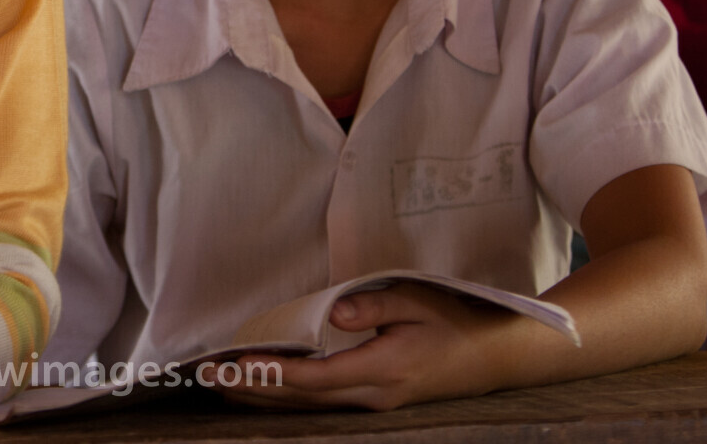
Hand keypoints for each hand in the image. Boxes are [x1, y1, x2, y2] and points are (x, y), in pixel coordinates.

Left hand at [208, 285, 521, 410]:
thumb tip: (335, 312)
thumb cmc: (454, 318)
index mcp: (383, 369)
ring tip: (223, 385)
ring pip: (310, 408)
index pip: (317, 377)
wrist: (496, 355)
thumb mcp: (417, 300)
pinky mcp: (376, 401)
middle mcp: (375, 395)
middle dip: (255, 389)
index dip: (275, 373)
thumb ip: (374, 306)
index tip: (238, 365)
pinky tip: (265, 388)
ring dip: (266, 397)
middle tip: (209, 377)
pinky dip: (289, 397)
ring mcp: (376, 404)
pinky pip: (323, 404)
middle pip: (304, 399)